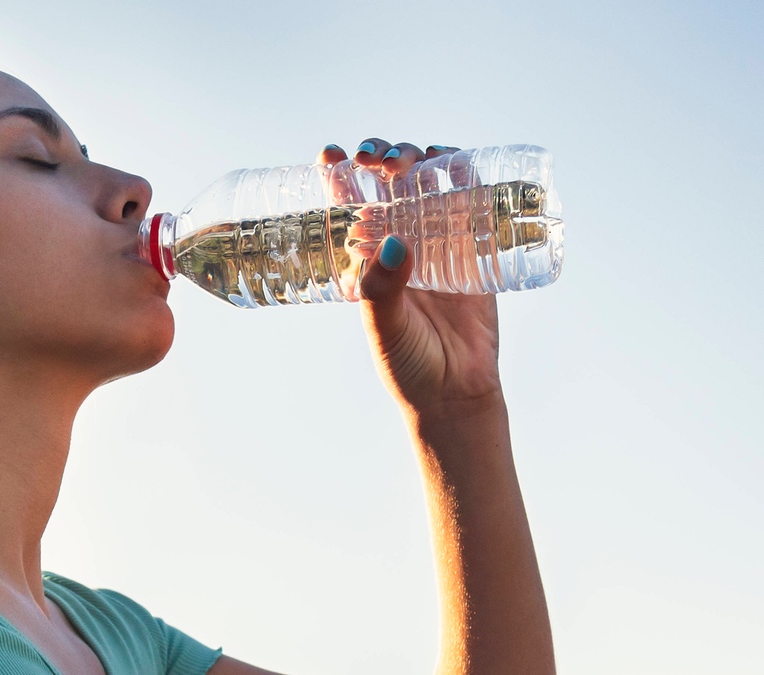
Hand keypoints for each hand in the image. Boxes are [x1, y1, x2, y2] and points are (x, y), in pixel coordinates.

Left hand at [319, 139, 502, 416]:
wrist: (456, 392)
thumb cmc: (408, 363)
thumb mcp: (384, 326)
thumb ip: (382, 288)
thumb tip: (391, 241)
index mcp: (366, 257)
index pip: (346, 204)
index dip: (337, 173)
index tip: (330, 153)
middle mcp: (399, 242)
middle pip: (388, 183)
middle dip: (381, 158)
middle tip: (377, 161)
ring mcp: (437, 241)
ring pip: (427, 184)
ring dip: (419, 159)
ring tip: (412, 160)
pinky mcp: (475, 248)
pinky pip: (472, 202)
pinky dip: (466, 175)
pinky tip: (458, 162)